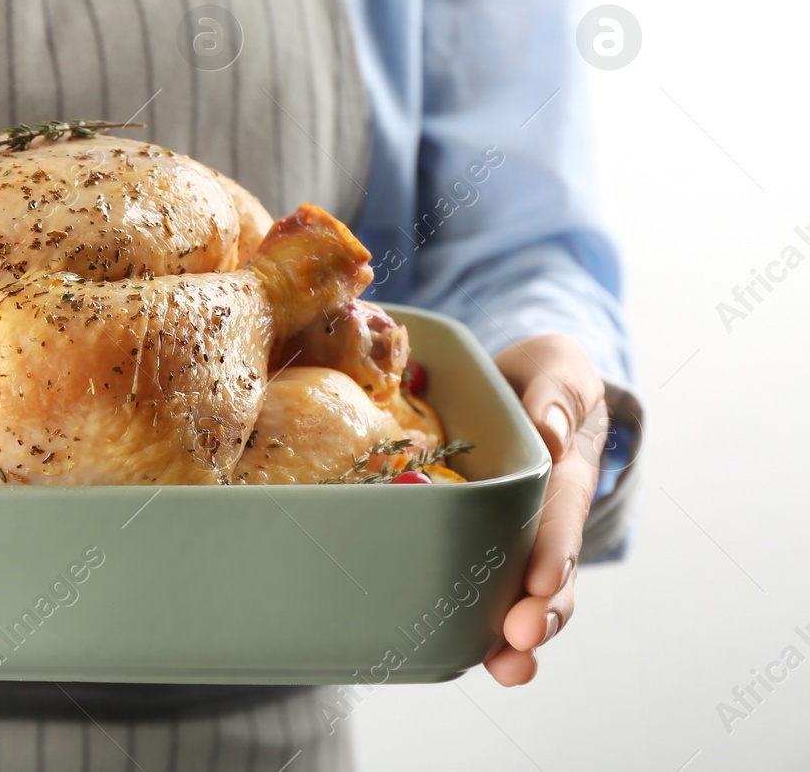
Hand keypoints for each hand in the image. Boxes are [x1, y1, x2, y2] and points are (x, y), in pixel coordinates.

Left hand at [484, 333, 606, 685]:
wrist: (514, 389)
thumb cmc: (538, 378)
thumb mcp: (556, 366)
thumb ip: (558, 390)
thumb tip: (550, 430)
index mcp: (565, 470)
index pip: (561, 511)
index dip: (553, 549)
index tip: (541, 582)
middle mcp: (548, 516)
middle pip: (553, 571)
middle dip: (541, 610)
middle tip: (520, 638)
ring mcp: (522, 539)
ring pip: (530, 598)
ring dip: (518, 636)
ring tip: (506, 667)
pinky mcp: (485, 549)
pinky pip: (487, 592)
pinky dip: (479, 628)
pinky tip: (468, 658)